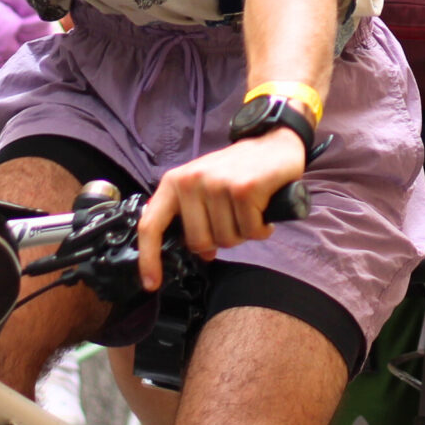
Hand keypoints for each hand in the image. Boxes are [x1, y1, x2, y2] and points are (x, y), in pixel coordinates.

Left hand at [135, 129, 306, 291]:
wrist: (275, 141)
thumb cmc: (239, 169)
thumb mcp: (204, 186)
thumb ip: (193, 217)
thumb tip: (199, 253)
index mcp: (175, 182)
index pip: (151, 224)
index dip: (149, 258)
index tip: (152, 283)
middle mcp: (192, 181)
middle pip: (198, 242)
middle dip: (220, 241)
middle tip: (233, 220)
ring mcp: (218, 184)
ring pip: (227, 240)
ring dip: (244, 233)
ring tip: (250, 211)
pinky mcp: (245, 189)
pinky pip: (251, 231)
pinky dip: (261, 229)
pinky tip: (264, 212)